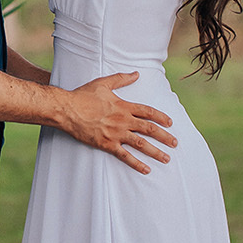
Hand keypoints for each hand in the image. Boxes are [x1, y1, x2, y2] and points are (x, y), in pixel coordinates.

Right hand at [57, 71, 176, 173]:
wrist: (67, 109)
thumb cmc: (83, 95)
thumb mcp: (103, 83)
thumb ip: (121, 79)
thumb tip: (136, 73)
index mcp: (123, 106)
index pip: (147, 112)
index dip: (161, 117)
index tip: (170, 123)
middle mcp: (123, 120)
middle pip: (149, 129)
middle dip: (164, 136)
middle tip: (175, 143)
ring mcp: (116, 133)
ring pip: (141, 144)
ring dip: (155, 152)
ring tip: (166, 158)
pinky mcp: (107, 144)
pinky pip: (125, 156)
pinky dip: (136, 163)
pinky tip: (146, 169)